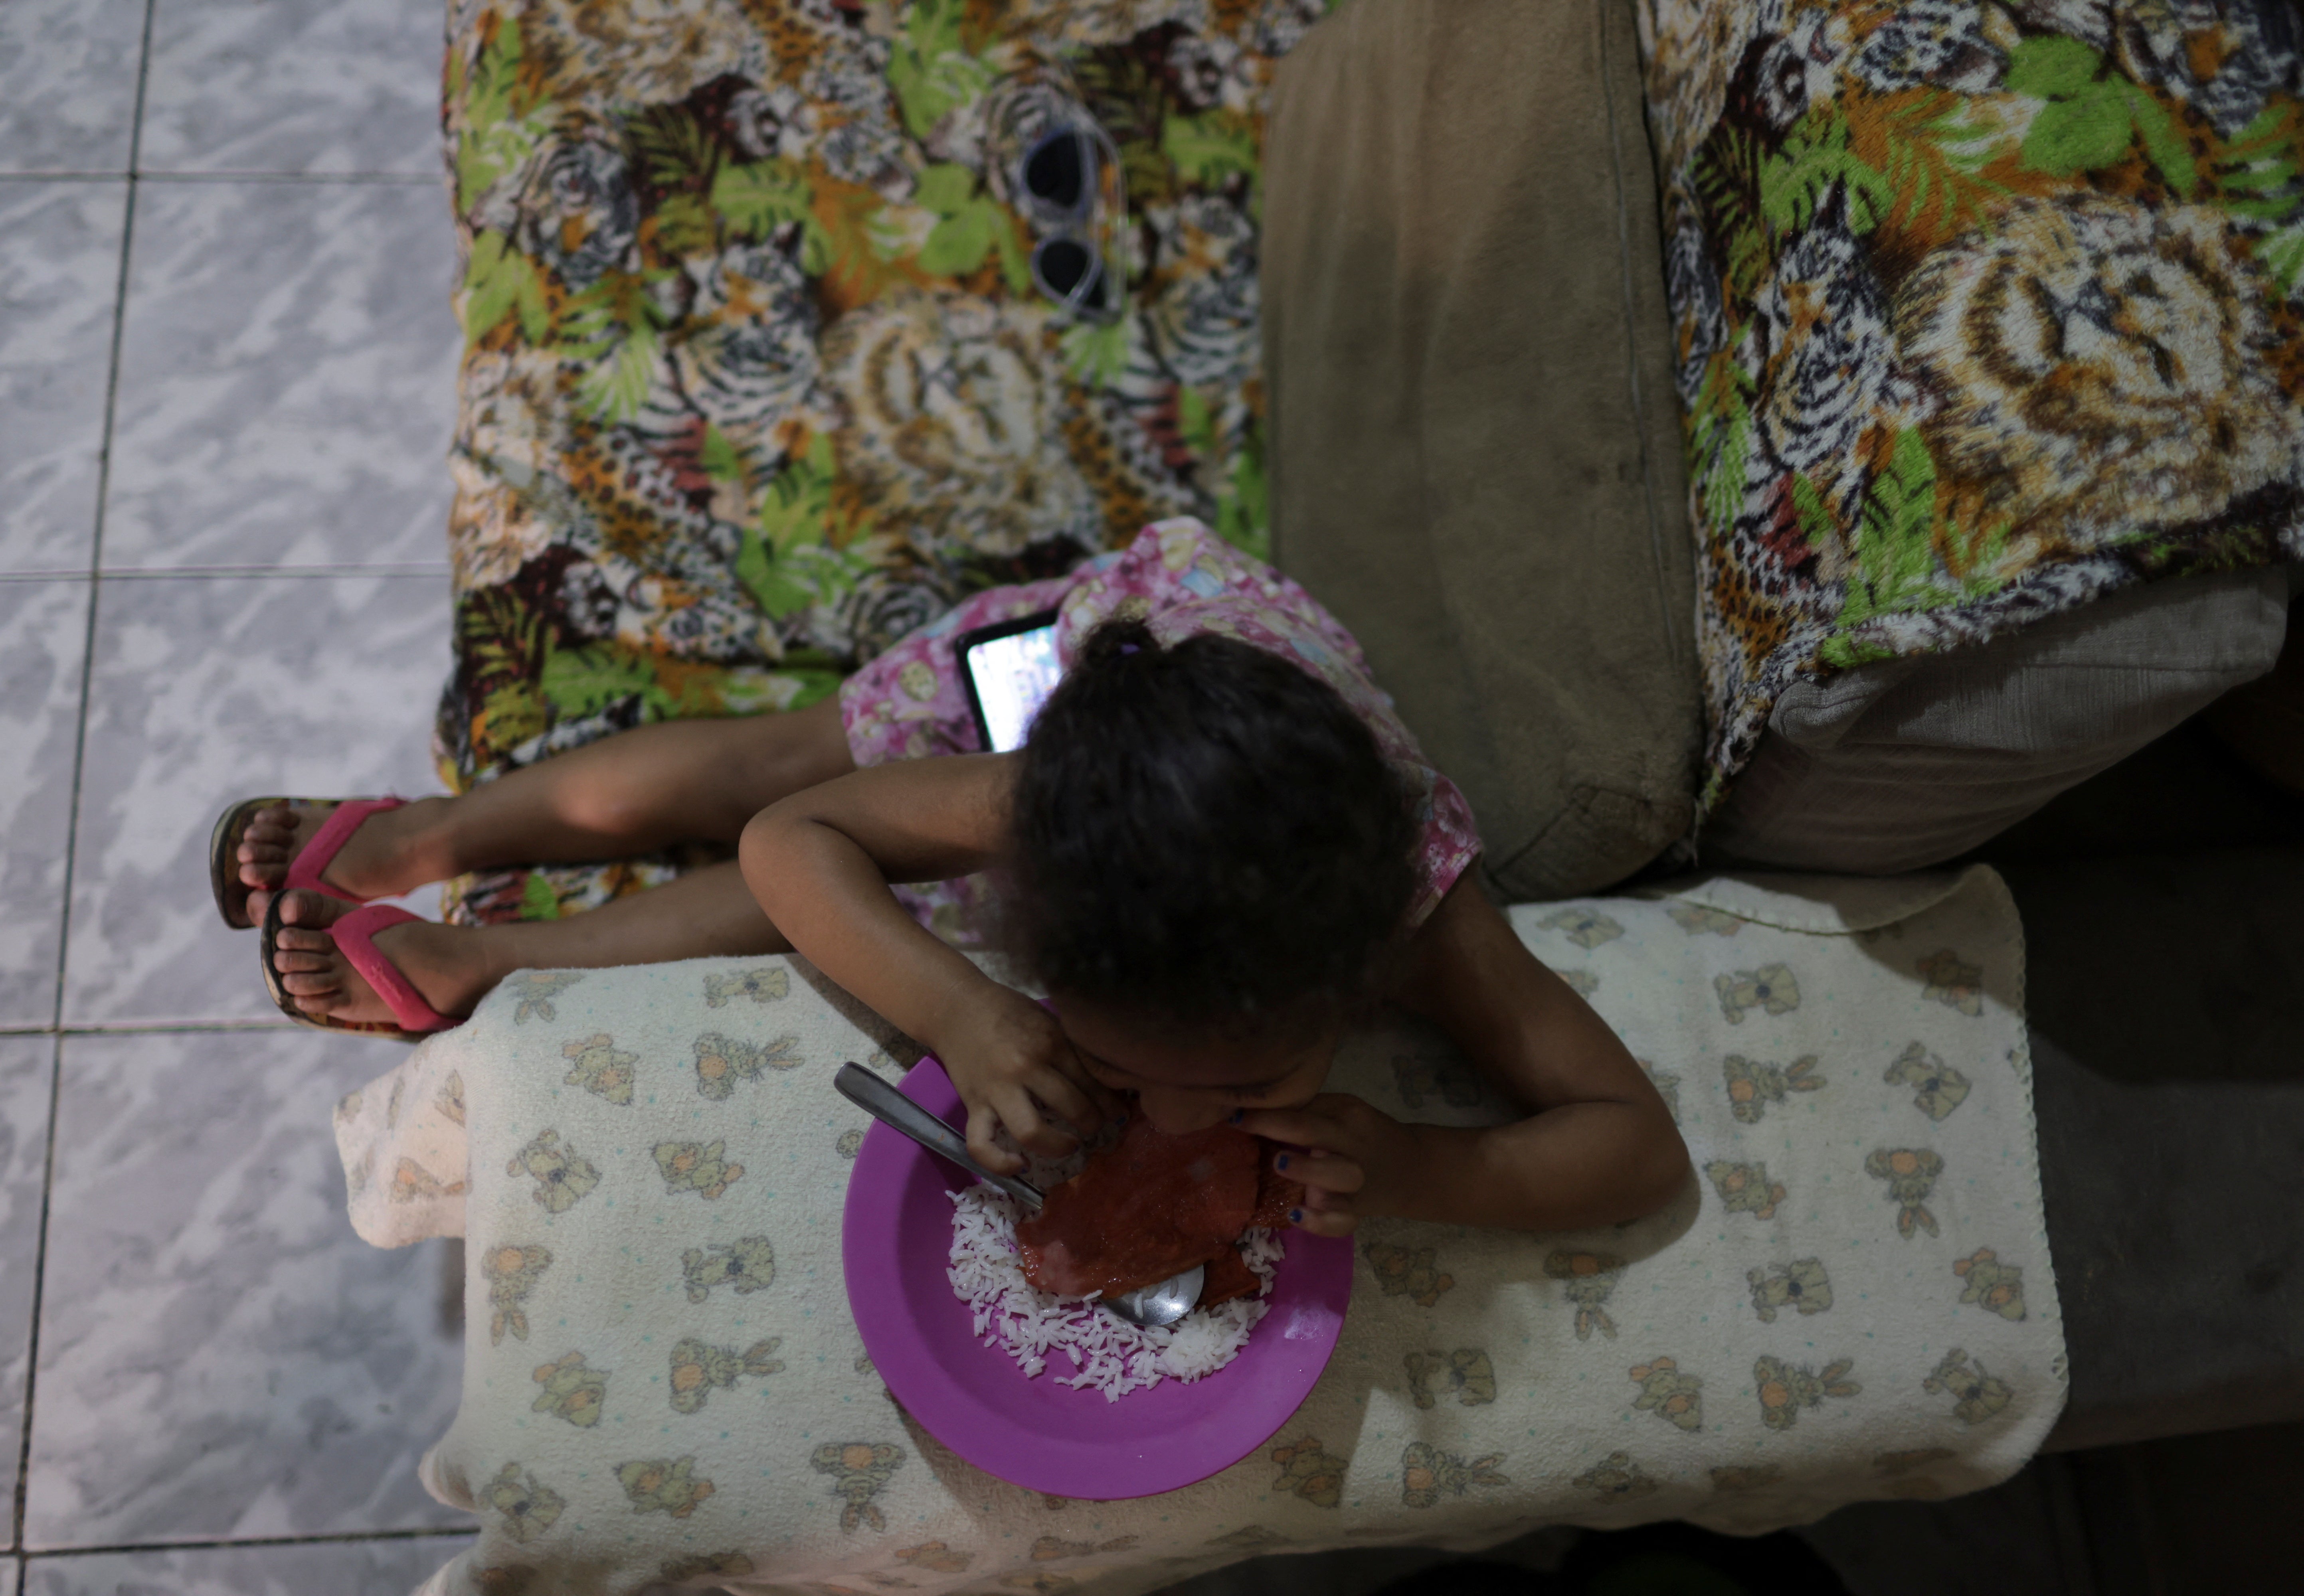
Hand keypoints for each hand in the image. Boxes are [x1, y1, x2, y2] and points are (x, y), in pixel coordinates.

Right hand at [932, 988, 1124, 1174]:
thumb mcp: (1048, 1020)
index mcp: (1049, 1043)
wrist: (957, 1007)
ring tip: (1071, 1145)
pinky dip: (1000, 1163)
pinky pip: (981, 1144)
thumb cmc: (1008, 1011)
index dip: (1110, 1103)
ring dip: (1058, 1146)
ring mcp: (996, 1090)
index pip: (1090, 1082)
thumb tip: (1108, 1077)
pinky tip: (1020, 1164)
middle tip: (1096, 1127)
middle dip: (1093, 1123)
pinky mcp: (973, 1105)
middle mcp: (1024, 1068)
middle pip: (1072, 1108)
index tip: (1117, 1113)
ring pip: (1031, 1132)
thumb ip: (1073, 1049)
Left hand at [1237, 1094, 1427, 1236]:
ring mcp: (1356, 1181)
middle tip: (1249, 1126)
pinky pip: (1342, 1221)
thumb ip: (1308, 1112)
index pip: (1303, 1108)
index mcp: (1344, 1115)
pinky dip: (1319, 1222)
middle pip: (1318, 1132)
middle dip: (1282, 1128)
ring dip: (1307, 1169)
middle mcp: (1350, 1144)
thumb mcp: (1342, 1113)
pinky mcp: (1358, 1212)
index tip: (1233, 1115)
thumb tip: (1252, 1113)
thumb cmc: (1363, 1136)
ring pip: (1338, 1174)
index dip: (1267, 1113)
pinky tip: (1295, 1216)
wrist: (1414, 1168)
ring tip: (1281, 1165)